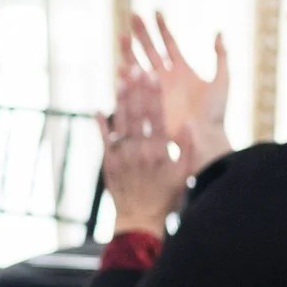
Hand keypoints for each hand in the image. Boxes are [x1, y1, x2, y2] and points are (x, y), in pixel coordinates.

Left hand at [104, 69, 187, 237]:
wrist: (139, 218)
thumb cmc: (166, 196)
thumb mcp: (184, 174)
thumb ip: (188, 149)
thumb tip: (188, 124)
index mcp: (160, 152)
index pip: (157, 117)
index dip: (154, 94)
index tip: (153, 75)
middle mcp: (140, 151)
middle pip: (138, 114)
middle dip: (137, 89)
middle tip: (136, 68)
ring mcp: (122, 155)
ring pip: (121, 122)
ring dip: (120, 99)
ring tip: (120, 79)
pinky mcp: (108, 162)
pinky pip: (104, 139)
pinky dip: (100, 124)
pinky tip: (98, 109)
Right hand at [121, 12, 231, 171]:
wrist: (205, 135)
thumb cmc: (216, 112)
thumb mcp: (223, 80)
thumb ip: (221, 56)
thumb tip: (219, 33)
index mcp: (182, 69)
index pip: (169, 43)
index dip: (162, 27)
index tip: (156, 11)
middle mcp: (166, 76)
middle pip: (151, 49)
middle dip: (142, 32)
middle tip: (133, 14)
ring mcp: (156, 88)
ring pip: (140, 63)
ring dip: (131, 50)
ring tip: (122, 34)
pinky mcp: (150, 100)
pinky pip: (136, 86)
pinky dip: (128, 76)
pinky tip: (121, 65)